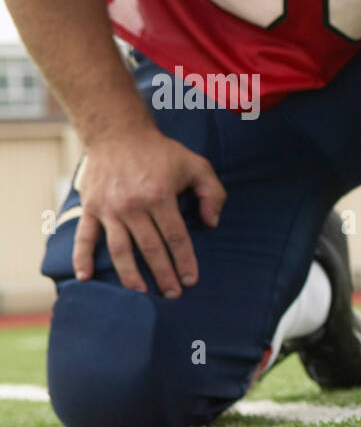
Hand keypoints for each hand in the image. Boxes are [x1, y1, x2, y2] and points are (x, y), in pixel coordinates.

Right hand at [73, 122, 225, 298]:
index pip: (176, 237)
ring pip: (120, 249)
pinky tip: (85, 277)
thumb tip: (212, 223)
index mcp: (159, 196)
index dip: (185, 261)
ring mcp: (108, 208)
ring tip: (141, 293)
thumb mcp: (196, 165)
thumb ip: (212, 193)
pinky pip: (85, 237)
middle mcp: (132, 206)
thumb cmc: (161, 152)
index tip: (191, 280)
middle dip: (163, 275)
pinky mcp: (90, 208)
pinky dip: (81, 257)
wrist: (118, 133)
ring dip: (130, 275)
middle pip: (151, 249)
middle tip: (173, 294)